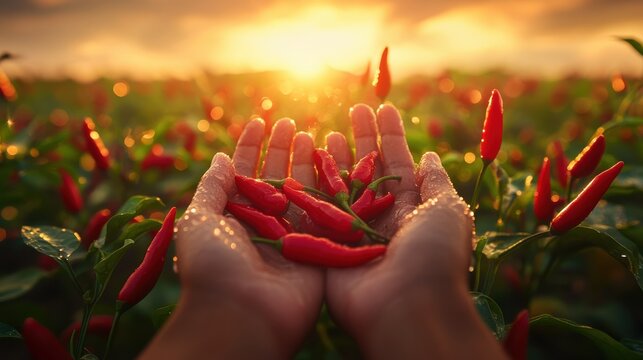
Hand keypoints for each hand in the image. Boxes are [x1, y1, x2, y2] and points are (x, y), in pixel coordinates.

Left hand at [141, 118, 323, 358]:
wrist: (242, 314)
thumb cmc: (213, 266)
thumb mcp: (199, 220)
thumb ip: (212, 187)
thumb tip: (220, 157)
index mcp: (232, 216)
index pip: (242, 173)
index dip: (250, 146)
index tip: (259, 121)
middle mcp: (262, 224)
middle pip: (274, 178)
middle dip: (281, 149)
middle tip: (290, 122)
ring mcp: (290, 236)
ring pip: (300, 191)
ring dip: (305, 162)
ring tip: (311, 134)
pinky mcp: (316, 249)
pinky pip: (324, 213)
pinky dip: (328, 188)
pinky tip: (332, 163)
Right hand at [325, 104, 505, 358]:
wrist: (406, 305)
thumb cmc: (433, 255)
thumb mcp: (448, 210)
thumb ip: (436, 182)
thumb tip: (430, 157)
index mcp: (412, 209)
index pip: (399, 164)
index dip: (390, 135)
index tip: (381, 107)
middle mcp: (382, 218)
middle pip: (369, 170)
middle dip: (362, 139)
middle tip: (354, 109)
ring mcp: (353, 232)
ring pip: (340, 188)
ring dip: (334, 159)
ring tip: (323, 132)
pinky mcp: (328, 246)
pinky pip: (317, 212)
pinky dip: (310, 186)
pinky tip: (303, 163)